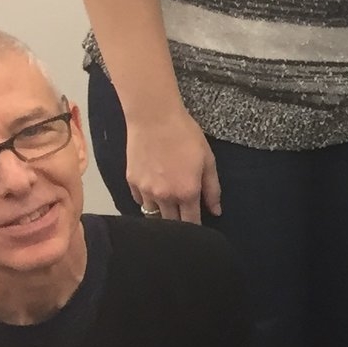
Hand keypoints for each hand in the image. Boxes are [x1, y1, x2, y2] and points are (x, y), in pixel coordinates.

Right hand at [122, 104, 219, 223]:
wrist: (154, 118)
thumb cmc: (186, 136)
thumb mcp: (208, 160)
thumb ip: (212, 189)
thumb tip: (216, 212)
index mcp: (186, 193)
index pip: (191, 223)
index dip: (197, 229)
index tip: (199, 229)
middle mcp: (164, 197)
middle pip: (171, 223)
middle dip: (179, 223)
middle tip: (184, 215)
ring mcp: (145, 191)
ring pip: (153, 214)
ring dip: (162, 213)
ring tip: (169, 204)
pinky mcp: (131, 182)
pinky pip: (140, 200)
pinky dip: (148, 200)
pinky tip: (154, 190)